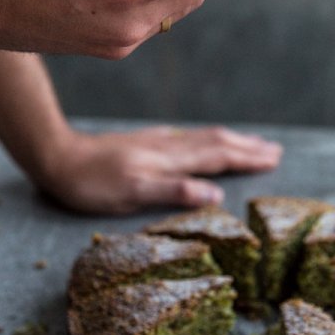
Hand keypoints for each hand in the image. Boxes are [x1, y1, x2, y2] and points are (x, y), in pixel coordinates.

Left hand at [38, 125, 282, 214]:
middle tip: (275, 150)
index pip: (217, 157)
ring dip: (231, 140)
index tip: (273, 159)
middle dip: (247, 147)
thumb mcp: (132, 194)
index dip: (246, 159)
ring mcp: (157, 142)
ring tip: (252, 143)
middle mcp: (168, 147)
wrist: (59, 157)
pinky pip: (188, 138)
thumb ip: (174, 192)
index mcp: (169, 161)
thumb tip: (216, 196)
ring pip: (203, 138)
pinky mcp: (145, 142)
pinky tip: (205, 141)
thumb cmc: (93, 185)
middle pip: (216, 143)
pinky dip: (208, 140)